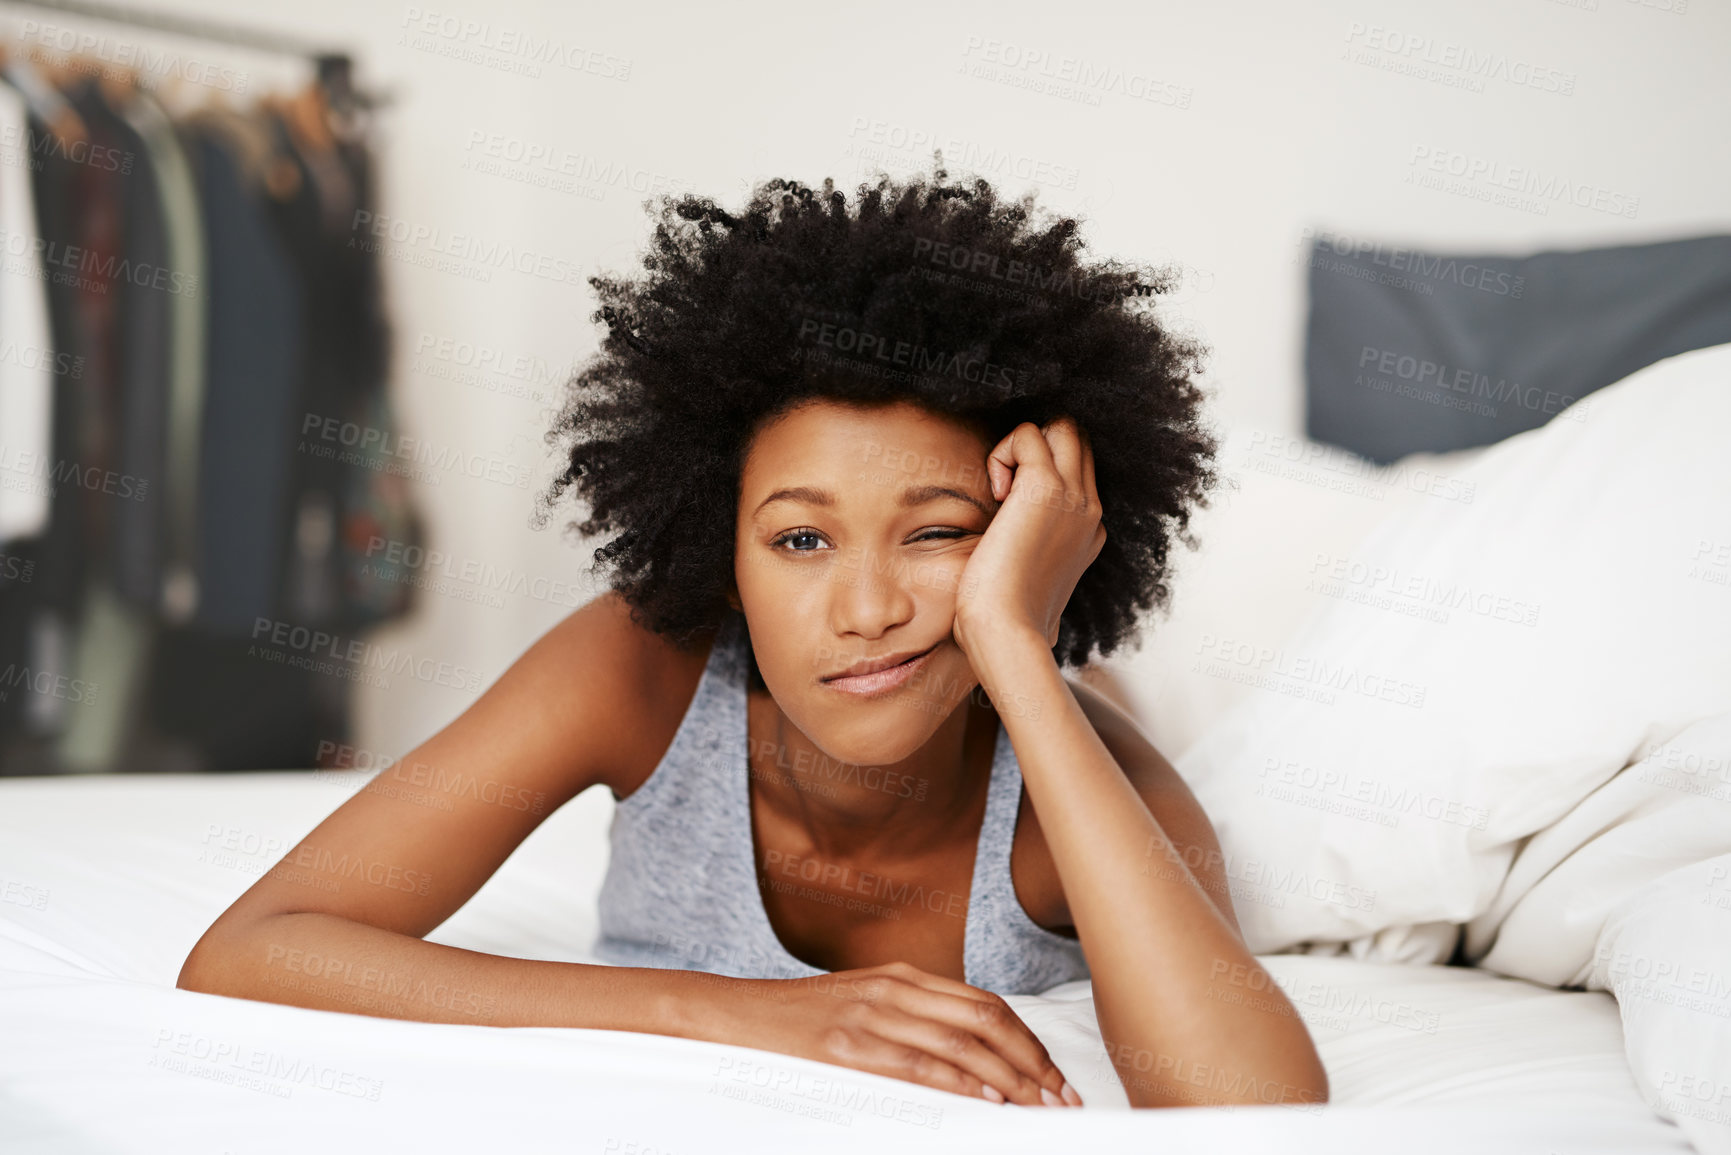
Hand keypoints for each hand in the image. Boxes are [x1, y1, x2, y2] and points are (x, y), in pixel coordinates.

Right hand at [724, 960, 1081, 1106]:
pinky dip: (958, 1084)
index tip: (1055, 1075)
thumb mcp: (865, 1002)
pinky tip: (985, 1100)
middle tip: (1060, 1098)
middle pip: (986, 1022)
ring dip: (1008, 1080)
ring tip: (1037, 1107)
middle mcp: (894, 990)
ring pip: (960, 1045)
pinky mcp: (847, 1047)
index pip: (987, 1004)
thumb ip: (915, 1016)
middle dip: (1032, 1062)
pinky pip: (917, 1065)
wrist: (736, 1016)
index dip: (1029, 1041)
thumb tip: (973, 1056)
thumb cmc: (802, 1019)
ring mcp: (871, 1016)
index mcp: (903, 977)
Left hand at [953, 416, 1104, 657]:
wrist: (1008, 634)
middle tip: (1005, 489)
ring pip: (1061, 426)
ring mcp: (1073, 497)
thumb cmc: (1006, 623)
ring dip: (1022, 445)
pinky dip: (1002, 453)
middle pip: (1076, 439)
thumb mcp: (1029, 590)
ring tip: (1003, 489)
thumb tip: (1018, 577)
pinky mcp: (1046, 488)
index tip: (1008, 506)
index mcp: (1089, 532)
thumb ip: (1033, 568)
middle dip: (1036, 449)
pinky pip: (1027, 434)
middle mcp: (1089, 510)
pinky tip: (995, 496)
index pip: (1077, 470)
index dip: (1041, 471)